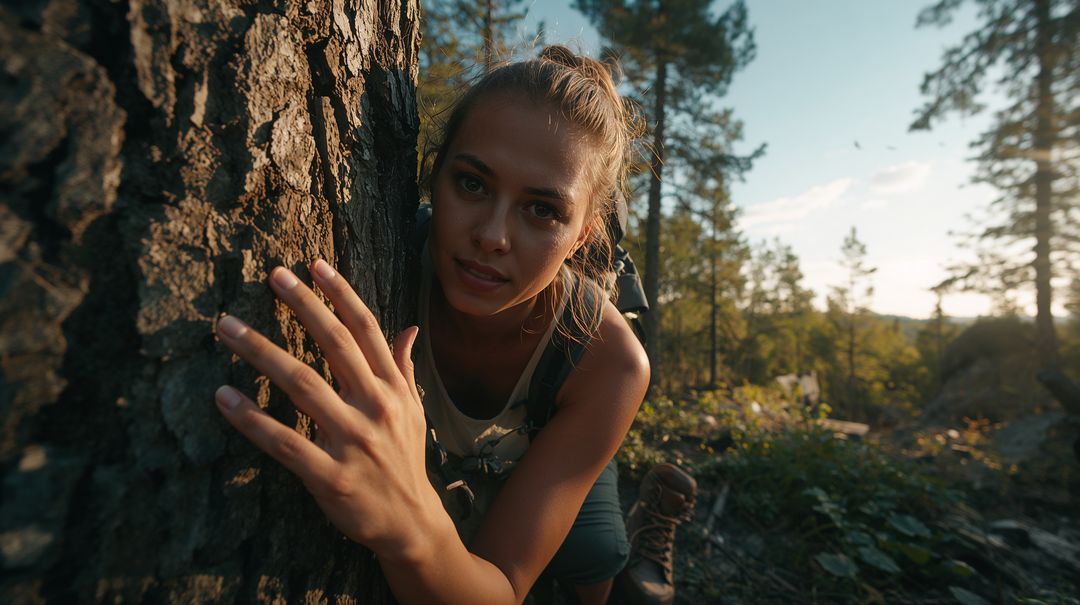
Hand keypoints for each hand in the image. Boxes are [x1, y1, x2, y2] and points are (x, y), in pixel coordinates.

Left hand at [213, 259, 435, 556]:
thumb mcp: (413, 411)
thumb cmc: (405, 461)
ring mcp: (352, 441)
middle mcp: (375, 406)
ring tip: (226, 326)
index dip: (339, 294)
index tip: (312, 266)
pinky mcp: (328, 475)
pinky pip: (283, 441)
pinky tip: (223, 397)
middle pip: (334, 344)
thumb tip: (409, 329)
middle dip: (302, 306)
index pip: (365, 329)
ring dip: (261, 350)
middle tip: (272, 277)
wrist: (410, 522)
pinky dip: (251, 418)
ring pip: (301, 384)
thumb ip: (404, 369)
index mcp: (393, 388)